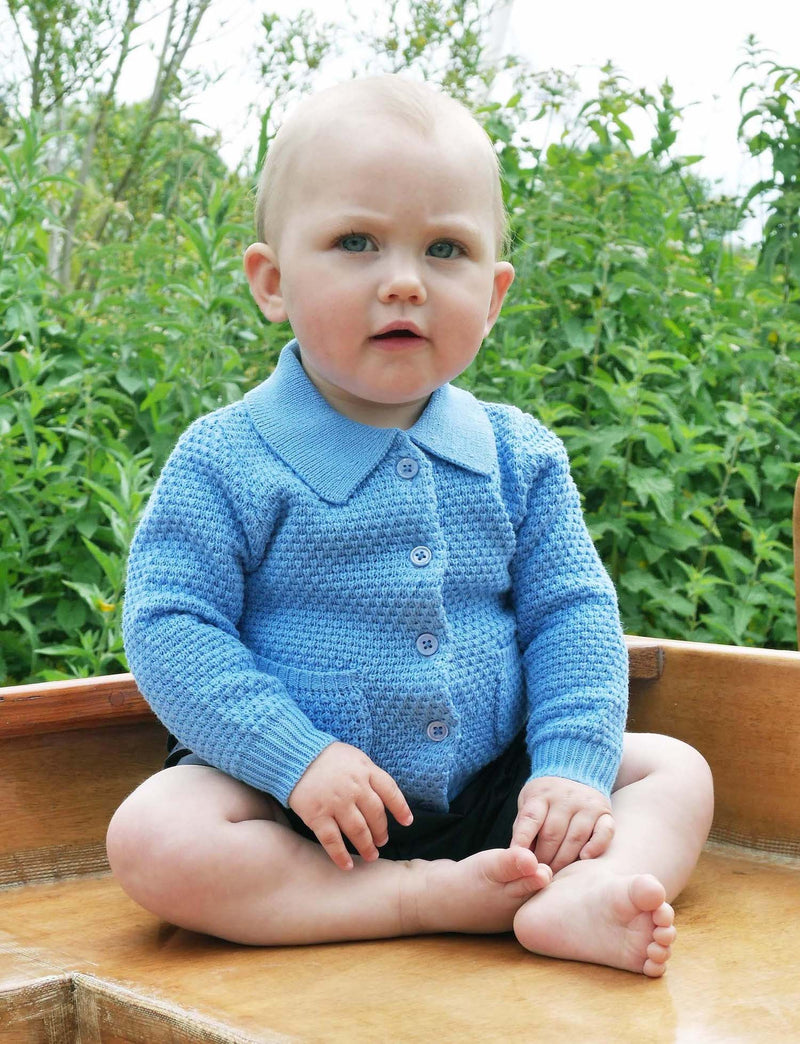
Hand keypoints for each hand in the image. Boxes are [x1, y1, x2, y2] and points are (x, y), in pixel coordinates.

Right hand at [288, 742, 412, 869]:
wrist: (294, 754)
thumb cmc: (327, 756)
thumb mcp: (354, 756)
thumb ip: (368, 774)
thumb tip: (383, 794)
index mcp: (366, 770)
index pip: (390, 792)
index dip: (401, 808)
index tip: (406, 822)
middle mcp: (354, 787)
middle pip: (376, 815)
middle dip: (381, 832)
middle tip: (382, 841)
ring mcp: (336, 802)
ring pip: (358, 830)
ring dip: (367, 846)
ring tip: (371, 855)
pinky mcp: (317, 815)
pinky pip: (332, 840)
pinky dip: (341, 855)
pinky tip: (347, 865)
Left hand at [510, 776, 613, 873]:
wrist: (576, 772)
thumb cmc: (546, 797)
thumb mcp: (529, 802)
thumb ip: (523, 827)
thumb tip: (519, 856)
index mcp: (541, 795)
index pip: (530, 819)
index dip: (522, 841)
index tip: (518, 860)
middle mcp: (564, 797)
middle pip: (552, 834)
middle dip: (543, 858)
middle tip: (538, 874)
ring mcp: (586, 804)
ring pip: (575, 838)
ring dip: (564, 860)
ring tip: (554, 874)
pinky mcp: (605, 812)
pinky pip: (604, 832)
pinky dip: (595, 846)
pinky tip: (585, 858)